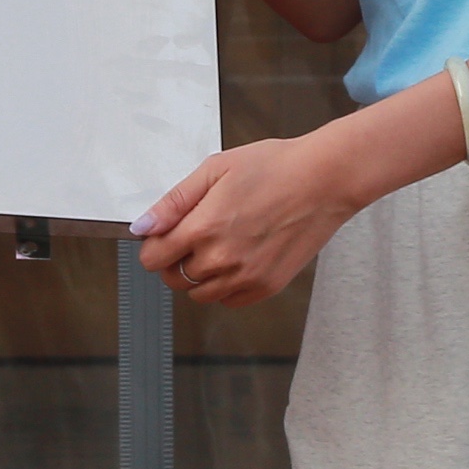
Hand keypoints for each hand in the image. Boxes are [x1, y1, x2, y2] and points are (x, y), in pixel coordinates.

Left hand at [133, 127, 361, 307]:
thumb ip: (174, 202)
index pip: (153, 258)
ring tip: (217, 244)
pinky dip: (224, 286)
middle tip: (193, 235)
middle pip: (173, 279)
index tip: (164, 234)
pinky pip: (229, 301)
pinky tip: (236, 258)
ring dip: (198, 275)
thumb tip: (143, 226)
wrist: (325, 180)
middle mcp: (223, 259)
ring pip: (199, 294)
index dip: (153, 245)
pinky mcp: (267, 286)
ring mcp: (246, 277)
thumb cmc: (275, 167)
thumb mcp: (215, 169)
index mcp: (205, 228)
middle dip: (174, 259)